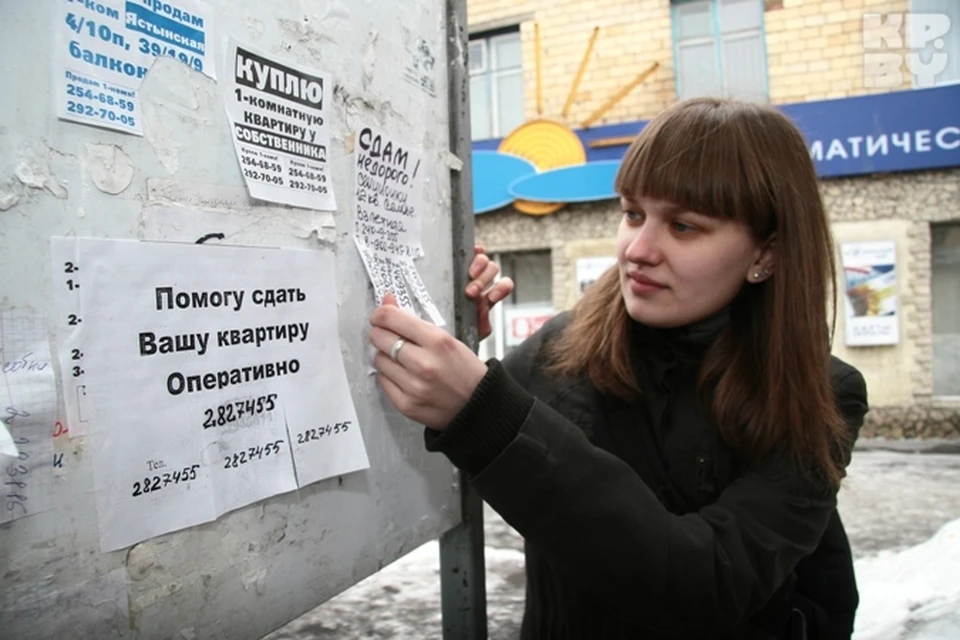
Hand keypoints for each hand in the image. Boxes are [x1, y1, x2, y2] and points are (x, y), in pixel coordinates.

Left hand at [370, 293, 487, 430]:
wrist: (478, 405)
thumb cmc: (465, 371)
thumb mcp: (447, 339)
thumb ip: (415, 322)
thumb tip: (387, 303)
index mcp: (437, 341)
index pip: (391, 318)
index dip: (380, 314)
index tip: (380, 316)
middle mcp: (423, 363)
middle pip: (379, 338)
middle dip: (382, 334)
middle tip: (390, 337)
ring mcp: (413, 386)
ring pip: (379, 359)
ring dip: (386, 356)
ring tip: (403, 360)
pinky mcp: (406, 404)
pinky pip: (382, 381)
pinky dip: (389, 376)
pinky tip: (404, 375)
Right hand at [466, 245, 513, 340]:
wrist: (441, 332)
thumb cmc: (457, 329)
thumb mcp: (474, 331)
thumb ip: (483, 324)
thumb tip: (482, 310)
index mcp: (488, 297)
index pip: (504, 285)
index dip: (501, 287)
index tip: (491, 297)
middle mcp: (482, 282)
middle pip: (492, 270)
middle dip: (483, 280)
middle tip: (471, 291)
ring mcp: (470, 271)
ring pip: (484, 259)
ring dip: (478, 267)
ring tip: (468, 277)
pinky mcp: (457, 264)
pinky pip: (471, 251)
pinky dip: (475, 250)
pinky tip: (471, 252)